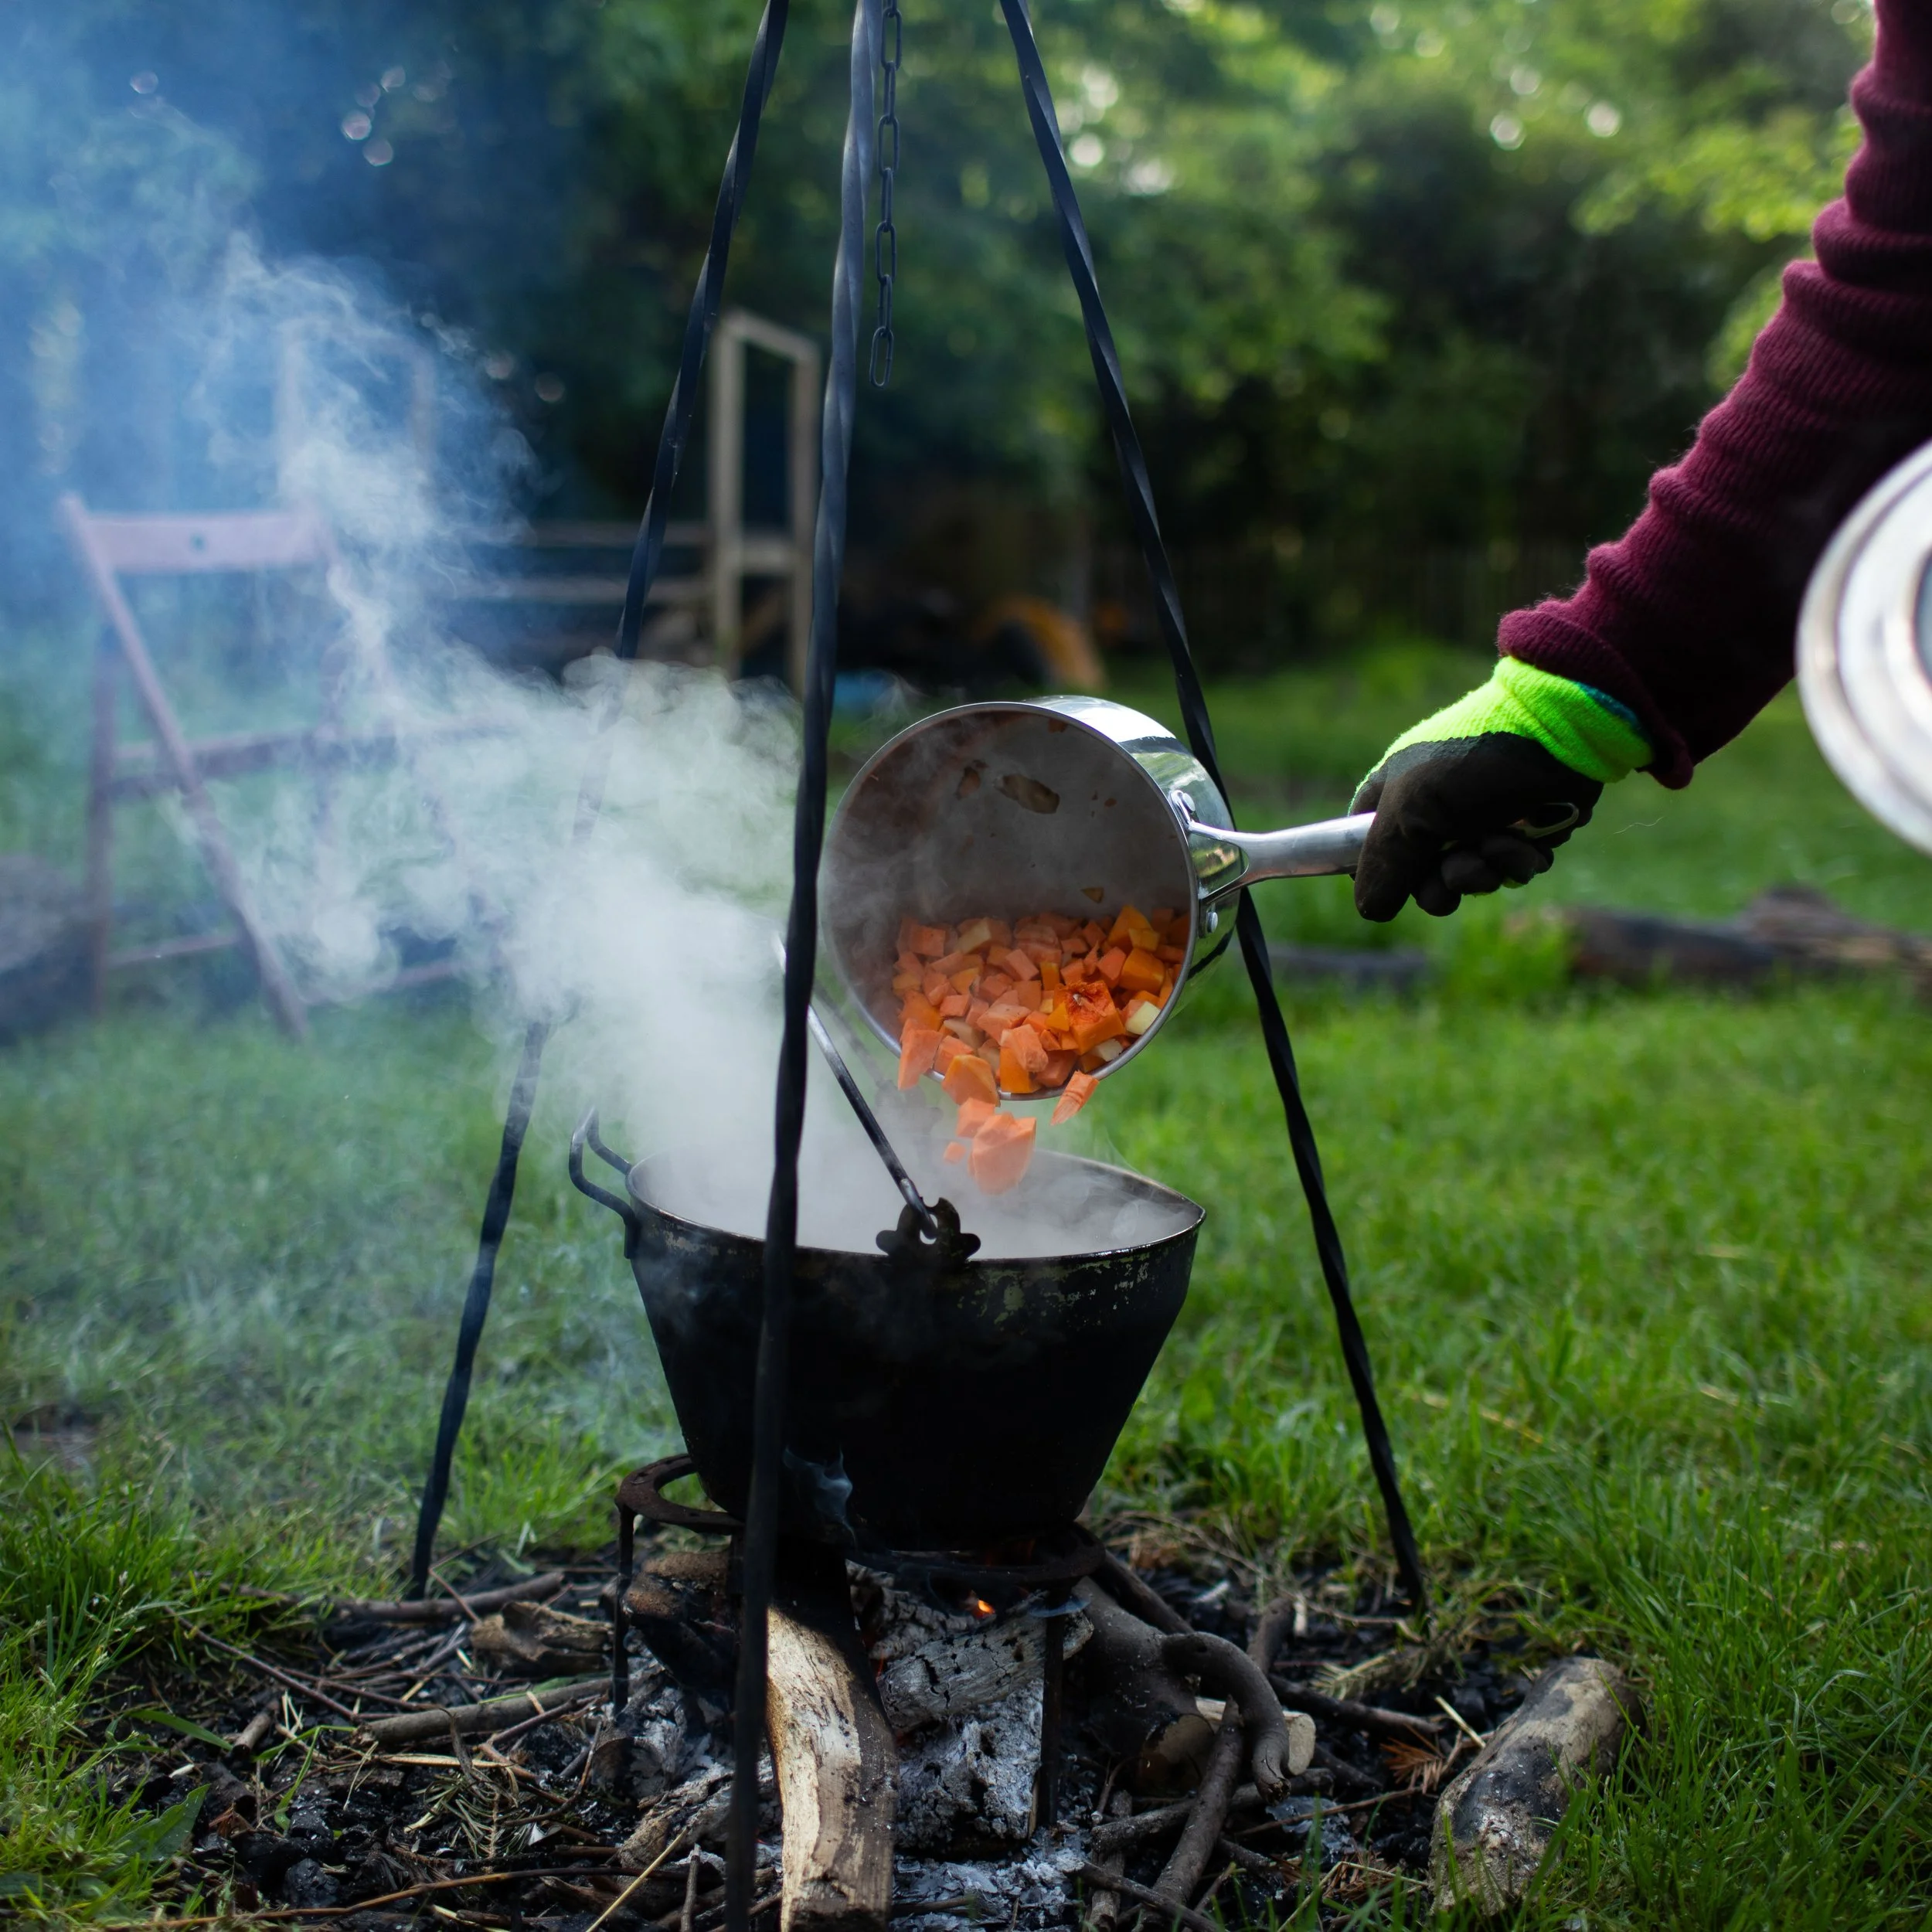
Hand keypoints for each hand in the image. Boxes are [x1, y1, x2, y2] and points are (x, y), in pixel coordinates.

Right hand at [1351, 735, 1601, 920]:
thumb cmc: (1470, 763)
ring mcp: (1479, 821)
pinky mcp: (1523, 830)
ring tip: (1500, 844)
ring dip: (1484, 872)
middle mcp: (1434, 809)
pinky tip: (1528, 842)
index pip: (1365, 843)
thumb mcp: (1410, 812)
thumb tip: (1369, 910)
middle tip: (1456, 873)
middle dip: (1440, 883)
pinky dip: (1519, 862)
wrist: (1557, 734)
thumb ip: (1383, 865)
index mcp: (1396, 793)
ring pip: (1470, 878)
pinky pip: (1511, 869)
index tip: (1388, 887)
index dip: (1374, 871)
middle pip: (1420, 876)